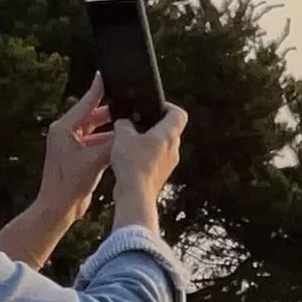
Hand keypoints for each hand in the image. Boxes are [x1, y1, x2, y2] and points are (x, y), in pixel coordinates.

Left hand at [34, 70, 116, 214]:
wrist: (58, 208)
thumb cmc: (69, 184)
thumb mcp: (94, 160)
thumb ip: (111, 144)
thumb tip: (127, 132)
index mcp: (64, 128)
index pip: (85, 104)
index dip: (97, 90)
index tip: (105, 75)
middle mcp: (66, 133)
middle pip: (92, 116)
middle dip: (110, 112)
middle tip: (128, 104)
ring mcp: (70, 145)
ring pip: (95, 131)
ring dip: (110, 129)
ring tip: (129, 124)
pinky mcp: (76, 157)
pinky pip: (95, 143)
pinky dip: (107, 142)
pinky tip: (121, 142)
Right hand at [106, 102, 186, 233]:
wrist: (136, 195)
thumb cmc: (132, 163)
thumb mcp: (122, 136)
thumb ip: (124, 123)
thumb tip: (124, 122)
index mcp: (169, 135)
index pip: (179, 114)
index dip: (168, 106)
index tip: (154, 107)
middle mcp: (174, 149)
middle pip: (170, 130)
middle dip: (154, 124)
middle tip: (137, 124)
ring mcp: (170, 163)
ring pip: (163, 146)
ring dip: (149, 141)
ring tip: (131, 141)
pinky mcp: (162, 175)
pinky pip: (157, 160)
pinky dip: (146, 156)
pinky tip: (130, 158)